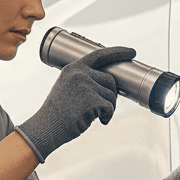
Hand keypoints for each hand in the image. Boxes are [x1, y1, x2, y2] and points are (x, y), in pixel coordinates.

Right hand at [16, 46, 134, 160]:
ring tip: (96, 115)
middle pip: (110, 80)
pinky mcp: (91, 100)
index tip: (131, 52)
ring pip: (112, 95)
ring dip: (109, 108)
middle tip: (103, 108)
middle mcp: (79, 73)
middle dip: (111, 95)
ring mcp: (85, 85)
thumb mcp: (67, 88)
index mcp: (73, 68)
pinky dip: (108, 116)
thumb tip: (110, 84)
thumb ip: (84, 80)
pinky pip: (110, 107)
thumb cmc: (58, 113)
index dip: (118, 53)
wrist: (47, 127)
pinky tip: (98, 121)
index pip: (99, 55)